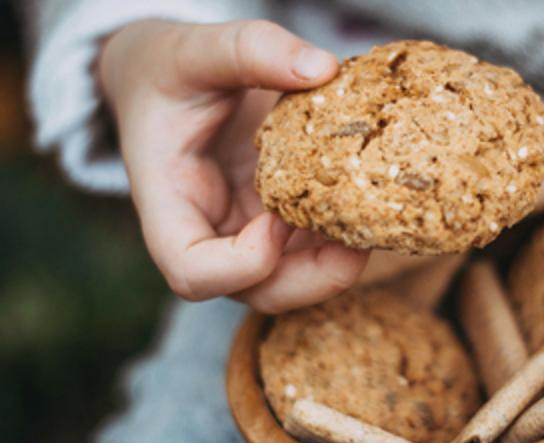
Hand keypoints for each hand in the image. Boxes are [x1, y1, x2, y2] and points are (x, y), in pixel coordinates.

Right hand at [98, 20, 367, 312]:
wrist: (167, 81)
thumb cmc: (168, 71)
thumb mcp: (194, 49)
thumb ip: (249, 49)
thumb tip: (322, 67)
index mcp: (169, 204)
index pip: (192, 272)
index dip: (240, 264)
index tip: (276, 218)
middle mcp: (209, 233)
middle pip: (258, 292)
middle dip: (314, 279)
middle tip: (359, 240)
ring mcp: (246, 232)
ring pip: (295, 280)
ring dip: (340, 262)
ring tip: (376, 218)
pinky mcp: (278, 220)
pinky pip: (314, 246)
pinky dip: (345, 235)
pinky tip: (372, 199)